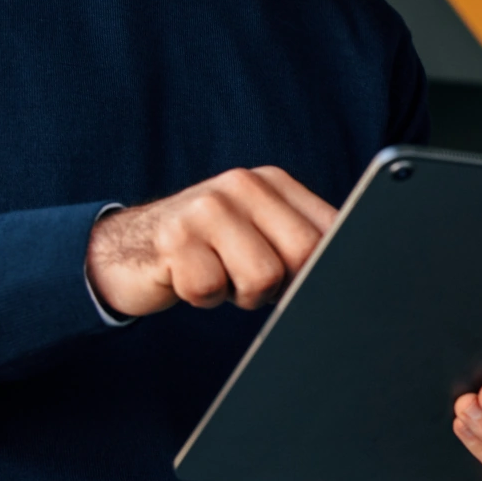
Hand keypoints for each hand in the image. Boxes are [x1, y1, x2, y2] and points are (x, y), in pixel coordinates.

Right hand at [86, 167, 335, 316]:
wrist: (125, 248)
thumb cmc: (207, 249)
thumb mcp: (257, 231)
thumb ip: (302, 239)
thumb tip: (356, 270)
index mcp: (273, 182)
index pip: (329, 228)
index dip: (323, 267)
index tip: (308, 283)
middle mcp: (242, 185)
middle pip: (303, 254)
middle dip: (283, 284)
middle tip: (250, 279)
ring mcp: (206, 209)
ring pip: (263, 279)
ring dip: (240, 294)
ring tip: (220, 275)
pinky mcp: (175, 240)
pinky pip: (212, 291)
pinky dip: (203, 298)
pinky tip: (188, 278)